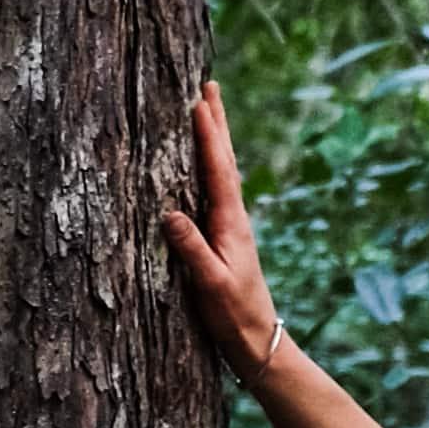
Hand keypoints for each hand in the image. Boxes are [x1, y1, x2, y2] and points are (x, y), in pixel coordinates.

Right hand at [161, 81, 283, 385]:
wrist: (258, 342)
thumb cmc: (234, 316)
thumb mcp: (210, 285)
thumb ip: (192, 249)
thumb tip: (169, 212)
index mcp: (231, 224)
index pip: (218, 170)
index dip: (208, 135)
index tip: (199, 101)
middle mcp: (234, 218)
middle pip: (225, 160)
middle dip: (217, 123)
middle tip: (210, 85)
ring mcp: (232, 226)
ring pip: (222, 171)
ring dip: (216, 138)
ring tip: (208, 111)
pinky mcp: (226, 237)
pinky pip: (217, 188)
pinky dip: (211, 164)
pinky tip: (205, 165)